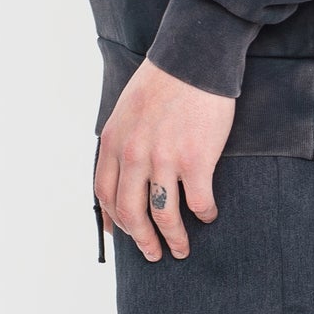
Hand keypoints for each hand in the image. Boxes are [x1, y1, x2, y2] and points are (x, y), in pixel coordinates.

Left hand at [94, 59, 234, 260]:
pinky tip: (208, 215)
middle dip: (142, 240)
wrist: (193, 59)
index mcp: (114, 143)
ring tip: (181, 249)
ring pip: (163, 215)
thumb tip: (120, 174)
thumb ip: (120, 143)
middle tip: (153, 254)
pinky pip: (198, 202)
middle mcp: (134, 155)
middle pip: (131, 213)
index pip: (105, 194)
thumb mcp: (125, 111)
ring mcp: (164, 159)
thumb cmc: (163, 82)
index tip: (123, 235)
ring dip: (174, 238)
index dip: (113, 220)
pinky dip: (203, 214)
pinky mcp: (196, 160)